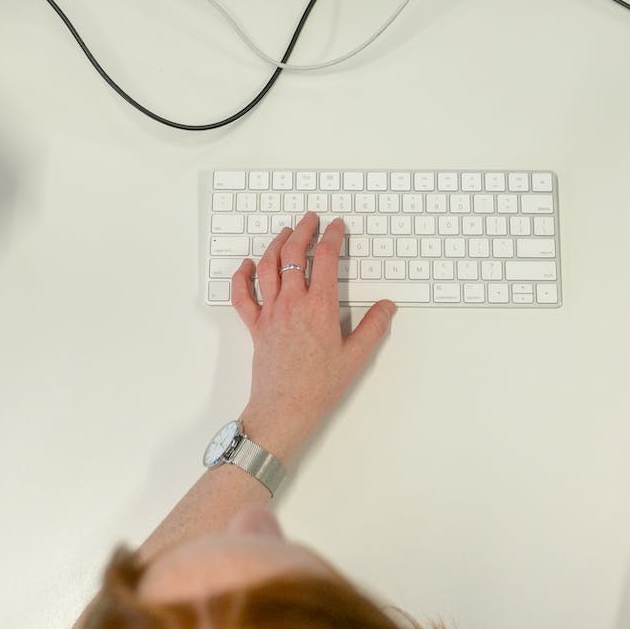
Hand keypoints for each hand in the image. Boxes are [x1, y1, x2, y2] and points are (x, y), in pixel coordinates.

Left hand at [228, 212, 395, 464]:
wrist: (285, 409)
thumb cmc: (318, 386)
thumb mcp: (356, 357)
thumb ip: (373, 327)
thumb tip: (387, 306)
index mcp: (319, 307)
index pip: (325, 259)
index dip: (332, 236)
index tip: (337, 227)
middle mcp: (292, 303)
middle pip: (293, 254)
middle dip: (303, 231)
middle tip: (311, 219)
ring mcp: (270, 313)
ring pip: (268, 267)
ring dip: (276, 244)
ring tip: (285, 233)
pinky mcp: (255, 326)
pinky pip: (242, 295)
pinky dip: (242, 276)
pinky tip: (247, 265)